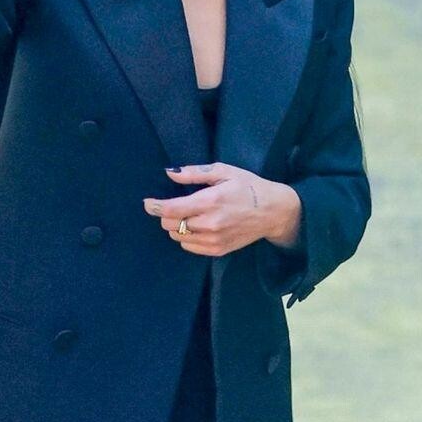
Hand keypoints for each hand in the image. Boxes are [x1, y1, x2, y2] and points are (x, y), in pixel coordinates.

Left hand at [143, 163, 301, 256]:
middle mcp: (210, 223)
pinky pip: (189, 247)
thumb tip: (170, 172)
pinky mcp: (218, 250)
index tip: (148, 203)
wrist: (272, 212)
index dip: (155, 206)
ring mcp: (214, 240)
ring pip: (178, 237)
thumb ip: (194, 173)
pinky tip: (196, 227)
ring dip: (176, 227)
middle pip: (170, 225)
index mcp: (210, 201)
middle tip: (174, 206)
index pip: (171, 209)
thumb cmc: (248, 187)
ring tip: (188, 216)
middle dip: (167, 215)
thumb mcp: (224, 171)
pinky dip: (186, 238)